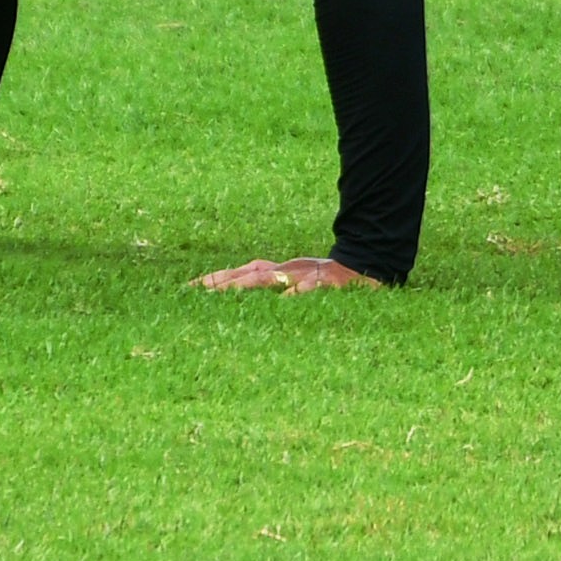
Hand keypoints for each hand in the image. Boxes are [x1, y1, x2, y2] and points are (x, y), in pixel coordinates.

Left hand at [194, 256, 380, 292]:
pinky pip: (311, 288)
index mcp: (283, 270)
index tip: (187, 289)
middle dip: (221, 283)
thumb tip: (246, 294)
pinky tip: (285, 299)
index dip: (216, 279)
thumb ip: (275, 282)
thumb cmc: (334, 276)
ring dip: (247, 286)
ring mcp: (308, 275)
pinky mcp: (329, 283)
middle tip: (193, 293)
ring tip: (225, 293)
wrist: (373, 262)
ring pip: (272, 278)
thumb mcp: (300, 278)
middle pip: (249, 274)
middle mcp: (290, 269)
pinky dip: (297, 292)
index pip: (242, 272)